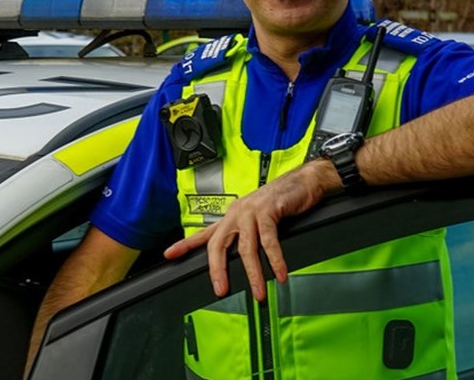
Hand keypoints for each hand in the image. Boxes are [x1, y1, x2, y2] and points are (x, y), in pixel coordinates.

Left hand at [164, 159, 336, 300]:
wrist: (304, 181)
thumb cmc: (283, 200)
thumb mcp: (260, 217)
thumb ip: (248, 234)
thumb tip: (244, 258)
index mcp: (233, 215)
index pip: (206, 233)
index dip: (186, 244)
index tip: (169, 254)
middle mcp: (238, 212)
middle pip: (219, 244)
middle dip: (217, 269)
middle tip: (221, 290)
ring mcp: (252, 210)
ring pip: (246, 248)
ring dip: (254, 273)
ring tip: (259, 292)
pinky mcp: (270, 210)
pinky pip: (270, 240)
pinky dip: (275, 260)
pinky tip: (280, 273)